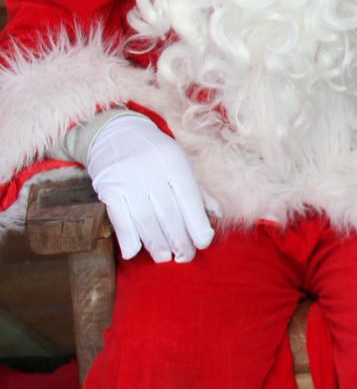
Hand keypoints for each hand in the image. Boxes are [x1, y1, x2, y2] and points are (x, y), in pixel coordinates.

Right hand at [84, 114, 217, 263]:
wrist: (113, 131)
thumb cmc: (153, 152)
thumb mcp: (179, 161)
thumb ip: (198, 189)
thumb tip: (217, 214)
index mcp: (174, 162)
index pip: (190, 200)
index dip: (198, 226)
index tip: (203, 243)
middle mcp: (152, 170)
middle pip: (169, 215)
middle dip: (180, 241)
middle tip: (185, 256)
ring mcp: (127, 179)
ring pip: (146, 221)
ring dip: (157, 245)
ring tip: (164, 257)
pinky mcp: (107, 188)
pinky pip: (120, 219)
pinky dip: (128, 239)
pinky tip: (134, 252)